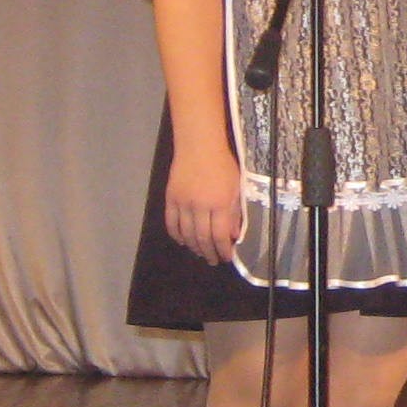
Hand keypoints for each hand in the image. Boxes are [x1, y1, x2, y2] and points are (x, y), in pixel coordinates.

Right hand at [165, 139, 243, 263]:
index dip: (224, 250)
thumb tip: (234, 235)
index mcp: (220, 203)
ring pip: (186, 233)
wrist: (198, 146)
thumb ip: (235, 212)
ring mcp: (183, 203)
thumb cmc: (222, 164)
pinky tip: (183, 241)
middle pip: (203, 238)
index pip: (221, 235)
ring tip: (199, 252)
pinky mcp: (171, 199)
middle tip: (212, 260)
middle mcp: (201, 206)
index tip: (227, 258)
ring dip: (193, 246)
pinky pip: (171, 223)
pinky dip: (176, 235)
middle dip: (209, 253)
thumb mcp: (236, 187)